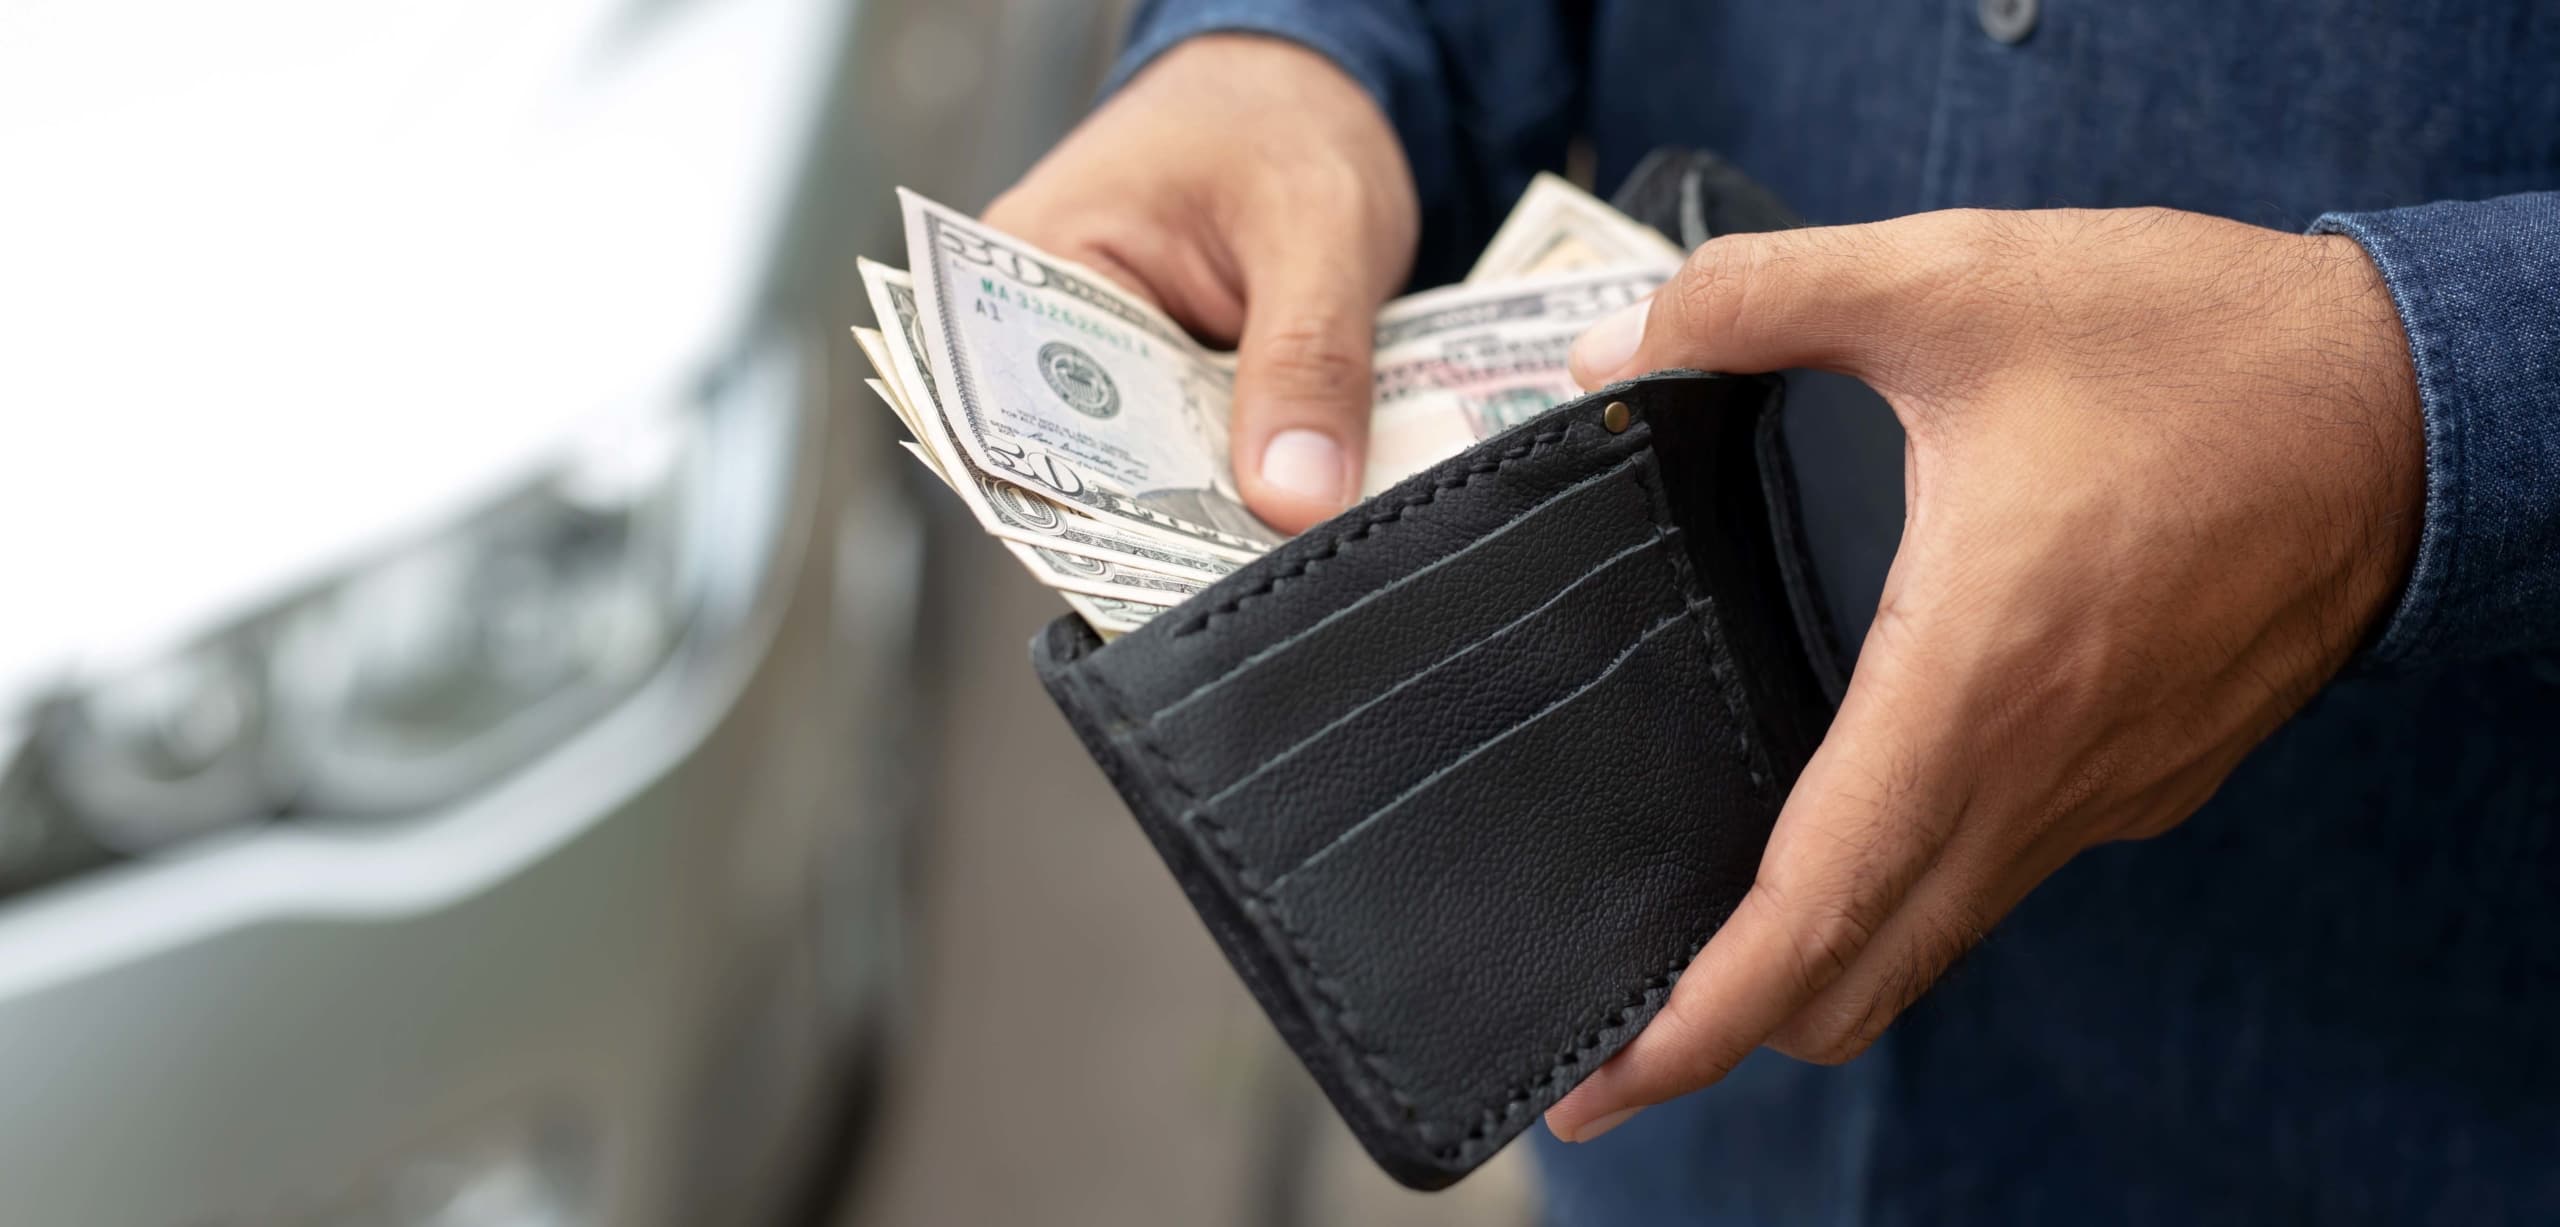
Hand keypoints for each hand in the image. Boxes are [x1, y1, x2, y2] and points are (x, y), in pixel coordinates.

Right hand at [983, 34, 1417, 532]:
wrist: (1316, 94)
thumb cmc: (1283, 120)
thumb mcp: (1318, 225)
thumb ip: (1310, 359)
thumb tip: (1296, 498)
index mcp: (1029, 264)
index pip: (1025, 419)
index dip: (1101, 505)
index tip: (1180, 565)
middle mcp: (1047, 333)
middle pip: (1092, 469)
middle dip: (1181, 525)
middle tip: (1264, 563)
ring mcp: (1112, 376)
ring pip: (1160, 483)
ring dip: (1228, 510)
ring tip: (1294, 537)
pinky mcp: (1173, 403)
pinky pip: (1207, 468)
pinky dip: (1260, 482)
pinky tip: (1311, 501)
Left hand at [1544, 208, 2424, 1140]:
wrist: (2418, 401)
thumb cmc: (2204, 347)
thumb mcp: (1956, 279)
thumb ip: (1758, 300)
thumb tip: (1611, 355)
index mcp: (1976, 681)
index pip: (1821, 907)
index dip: (1706, 1016)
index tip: (1613, 1078)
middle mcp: (2041, 773)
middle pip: (1866, 973)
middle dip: (1736, 1024)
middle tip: (1622, 1033)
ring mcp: (2104, 792)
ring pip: (1936, 937)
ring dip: (1827, 963)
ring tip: (1714, 944)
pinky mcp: (2145, 776)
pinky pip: (2002, 874)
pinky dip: (1913, 896)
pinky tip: (1854, 827)